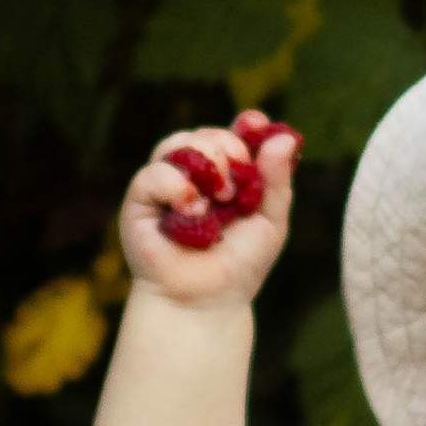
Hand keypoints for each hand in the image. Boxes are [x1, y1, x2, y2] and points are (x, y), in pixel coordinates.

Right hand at [120, 111, 298, 303]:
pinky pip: (152, 174)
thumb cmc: (239, 266)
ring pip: (175, 143)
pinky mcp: (140, 202)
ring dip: (204, 162)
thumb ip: (277, 180)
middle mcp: (193, 176)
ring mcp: (165, 186)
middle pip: (203, 133)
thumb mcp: (270, 223)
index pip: (232, 134)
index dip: (244, 125)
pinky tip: (193, 208)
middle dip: (226, 146)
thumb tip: (285, 136)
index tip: (255, 123)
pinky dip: (176, 185)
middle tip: (238, 180)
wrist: (207, 302)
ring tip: (220, 197)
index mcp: (225, 176)